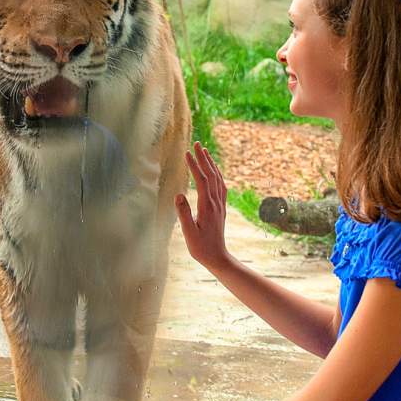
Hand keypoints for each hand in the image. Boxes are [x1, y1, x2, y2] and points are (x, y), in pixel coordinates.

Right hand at [175, 141, 229, 272]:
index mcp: (207, 207)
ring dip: (211, 164)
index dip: (195, 166)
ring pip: (218, 179)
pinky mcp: (221, 208)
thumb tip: (179, 195)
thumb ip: (183, 214)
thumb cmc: (201, 247)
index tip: (187, 153)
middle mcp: (216, 203)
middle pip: (212, 175)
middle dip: (204, 158)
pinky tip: (214, 171)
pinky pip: (221, 186)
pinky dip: (217, 174)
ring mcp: (220, 205)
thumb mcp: (188, 233)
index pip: (202, 181)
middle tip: (197, 144)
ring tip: (205, 151)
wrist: (218, 257)